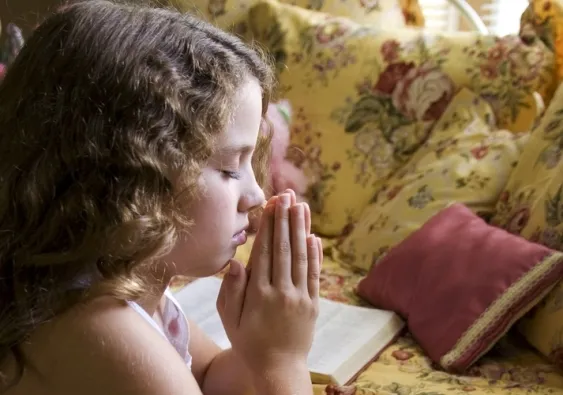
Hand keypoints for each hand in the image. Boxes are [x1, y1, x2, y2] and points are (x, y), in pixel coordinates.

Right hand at [216, 191, 322, 375]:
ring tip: (301, 206)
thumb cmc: (248, 342)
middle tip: (287, 195)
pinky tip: (314, 236)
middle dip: (285, 219)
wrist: (278, 368)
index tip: (271, 205)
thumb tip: (236, 262)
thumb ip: (230, 291)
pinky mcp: (313, 303)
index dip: (268, 226)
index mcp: (259, 294)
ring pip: (301, 257)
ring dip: (301, 229)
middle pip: (284, 249)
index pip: (264, 252)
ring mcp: (300, 297)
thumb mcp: (229, 320)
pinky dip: (315, 254)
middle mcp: (281, 292)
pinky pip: (315, 274)